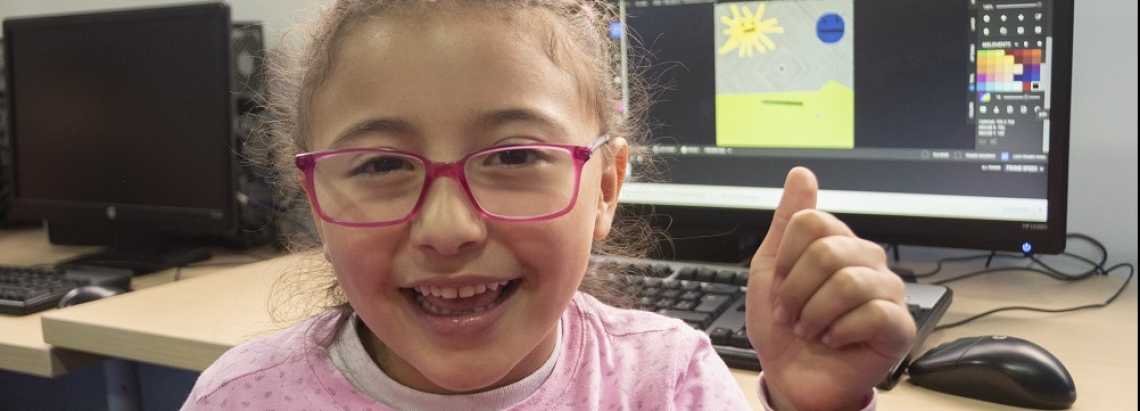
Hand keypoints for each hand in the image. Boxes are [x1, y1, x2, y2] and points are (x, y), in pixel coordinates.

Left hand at [746, 167, 915, 410]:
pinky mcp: (900, 326)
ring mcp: (888, 293)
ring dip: (814, 313)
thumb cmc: (785, 326)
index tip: (780, 285)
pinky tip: (833, 340)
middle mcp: (868, 262)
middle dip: (796, 290)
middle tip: (790, 314)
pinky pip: (872, 314)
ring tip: (809, 330)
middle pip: (828, 251)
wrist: (792, 377)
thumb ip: (787, 222)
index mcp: (839, 244)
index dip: (786, 258)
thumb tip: (801, 173)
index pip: (812, 221)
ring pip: (848, 282)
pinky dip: (838, 331)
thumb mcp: (770, 269)